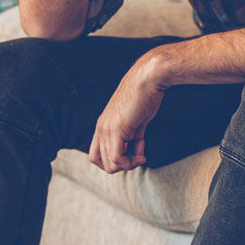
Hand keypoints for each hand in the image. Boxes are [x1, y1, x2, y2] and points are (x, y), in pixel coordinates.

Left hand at [89, 56, 165, 173]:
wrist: (148, 79)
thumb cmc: (145, 96)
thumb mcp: (136, 121)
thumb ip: (132, 136)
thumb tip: (135, 152)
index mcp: (103, 124)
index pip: (96, 155)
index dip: (114, 161)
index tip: (131, 153)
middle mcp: (101, 128)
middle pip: (103, 163)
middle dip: (123, 165)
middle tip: (138, 155)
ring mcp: (107, 129)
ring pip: (110, 164)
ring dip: (129, 164)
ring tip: (141, 151)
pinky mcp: (117, 129)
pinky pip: (118, 159)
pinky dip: (131, 162)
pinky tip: (142, 154)